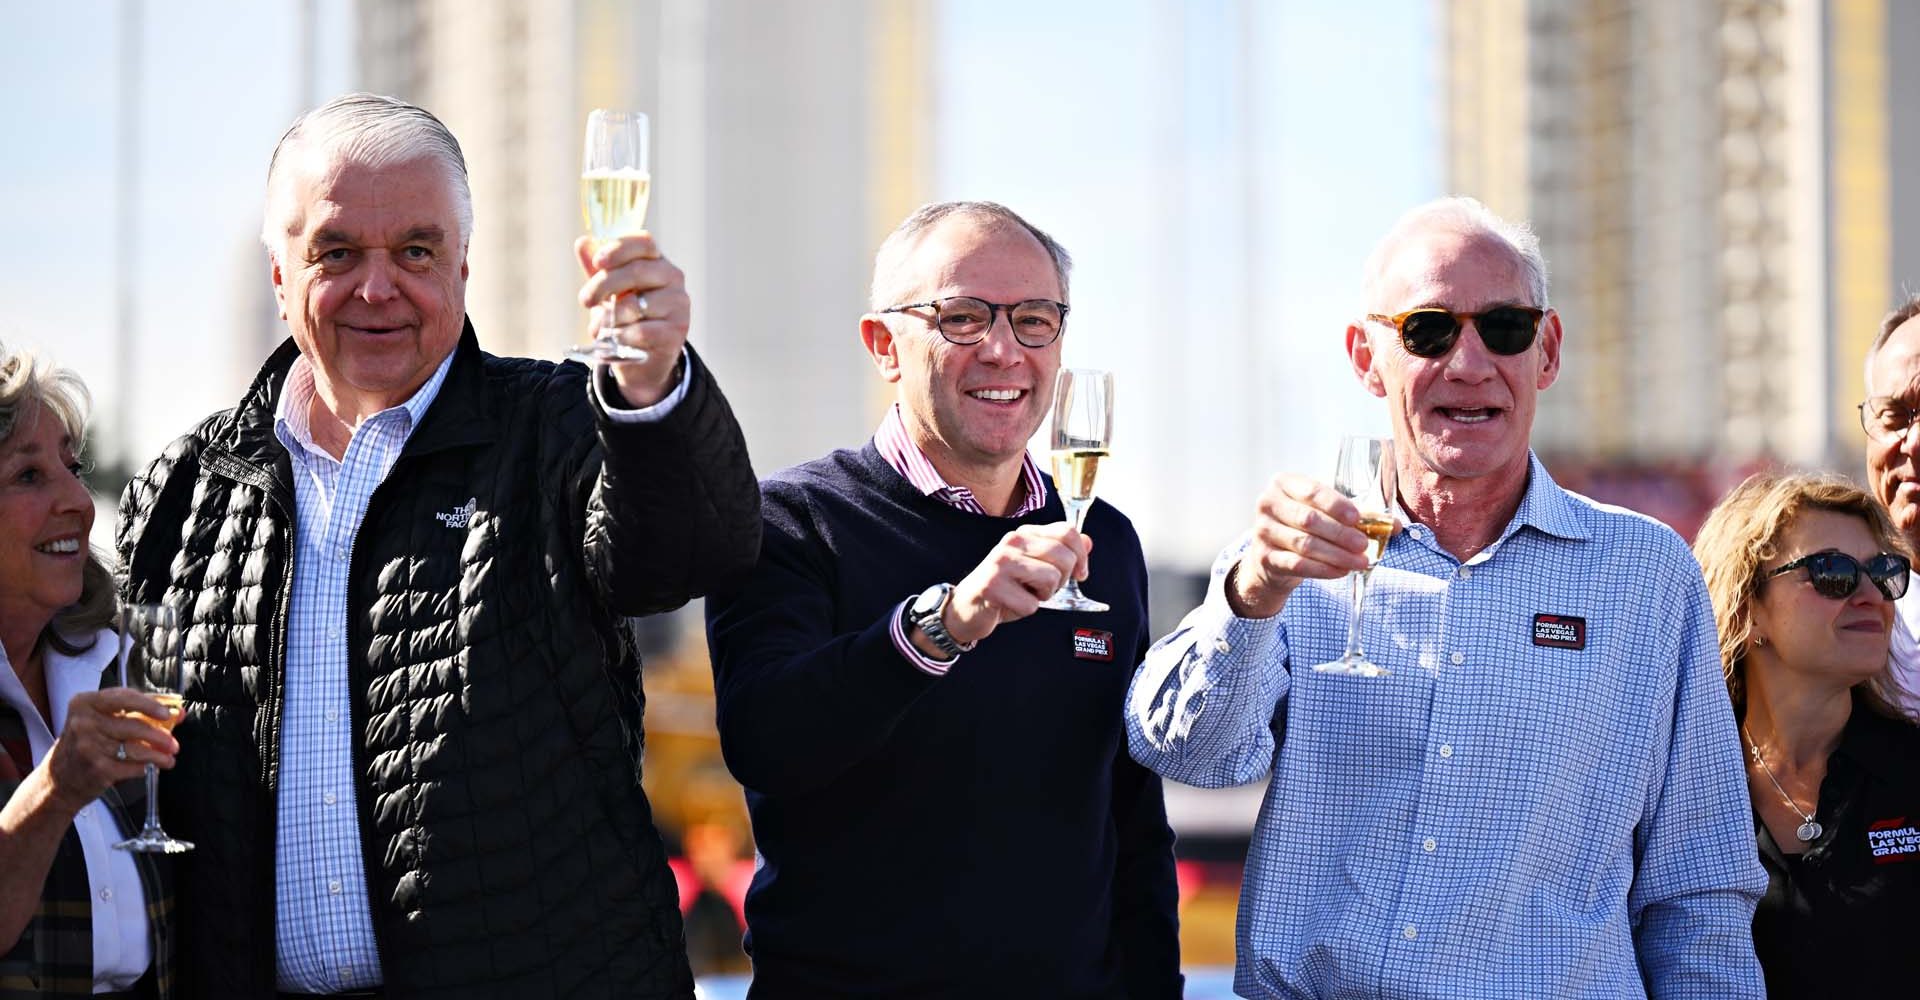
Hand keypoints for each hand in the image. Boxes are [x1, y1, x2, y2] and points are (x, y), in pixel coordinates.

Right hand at [39, 688, 177, 813]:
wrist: (59, 780)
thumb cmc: (86, 744)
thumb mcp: (100, 721)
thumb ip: (137, 712)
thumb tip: (179, 712)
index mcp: (84, 704)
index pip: (124, 697)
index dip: (150, 705)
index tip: (168, 713)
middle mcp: (84, 723)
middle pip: (135, 726)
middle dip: (160, 736)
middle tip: (174, 744)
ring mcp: (89, 747)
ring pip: (137, 749)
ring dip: (159, 755)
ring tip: (169, 758)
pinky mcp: (97, 769)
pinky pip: (133, 767)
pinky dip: (146, 768)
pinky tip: (151, 768)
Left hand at [575, 232, 690, 406]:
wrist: (644, 358)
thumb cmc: (627, 317)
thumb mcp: (610, 291)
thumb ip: (599, 268)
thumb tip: (583, 243)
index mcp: (658, 262)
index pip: (644, 243)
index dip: (619, 248)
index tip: (597, 262)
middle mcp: (674, 279)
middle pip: (636, 271)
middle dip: (602, 285)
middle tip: (585, 300)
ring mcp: (678, 306)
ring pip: (635, 305)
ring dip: (608, 317)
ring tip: (597, 327)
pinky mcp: (675, 333)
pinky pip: (640, 331)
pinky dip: (619, 336)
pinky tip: (612, 339)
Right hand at [941, 522, 1092, 646]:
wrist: (965, 608)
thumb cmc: (1003, 589)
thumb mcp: (1034, 567)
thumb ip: (1060, 553)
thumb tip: (1087, 542)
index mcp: (1023, 534)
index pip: (1067, 532)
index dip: (1081, 555)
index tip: (1080, 573)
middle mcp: (1012, 542)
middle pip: (1064, 556)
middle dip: (1062, 580)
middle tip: (1043, 588)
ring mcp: (1000, 563)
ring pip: (1052, 579)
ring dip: (1044, 595)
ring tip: (1025, 594)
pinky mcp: (992, 586)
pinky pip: (1032, 604)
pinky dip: (1026, 610)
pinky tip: (1011, 604)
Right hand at [1227, 472, 1373, 618]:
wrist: (1272, 553)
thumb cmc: (1306, 525)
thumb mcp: (1326, 513)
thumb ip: (1358, 516)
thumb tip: (1395, 526)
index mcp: (1284, 484)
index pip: (1311, 491)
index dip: (1335, 505)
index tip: (1357, 518)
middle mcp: (1268, 503)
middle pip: (1308, 519)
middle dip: (1340, 534)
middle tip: (1364, 545)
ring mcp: (1262, 531)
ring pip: (1304, 544)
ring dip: (1336, 555)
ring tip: (1360, 561)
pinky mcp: (1264, 557)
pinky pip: (1297, 565)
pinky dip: (1323, 570)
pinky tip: (1342, 571)